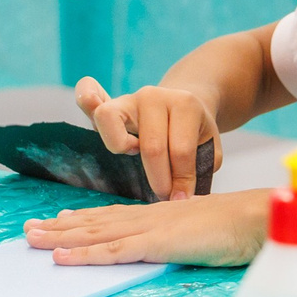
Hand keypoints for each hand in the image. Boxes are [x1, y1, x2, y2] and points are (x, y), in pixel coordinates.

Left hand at [25, 190, 270, 266]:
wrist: (259, 217)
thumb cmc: (242, 226)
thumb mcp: (207, 232)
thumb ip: (189, 237)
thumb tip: (183, 244)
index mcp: (162, 215)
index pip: (116, 216)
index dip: (86, 218)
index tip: (61, 219)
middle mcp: (150, 217)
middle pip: (97, 222)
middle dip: (61, 226)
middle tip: (30, 229)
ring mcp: (151, 229)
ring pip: (97, 233)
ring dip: (62, 237)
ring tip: (33, 239)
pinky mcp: (156, 244)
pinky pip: (114, 252)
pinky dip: (86, 254)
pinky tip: (63, 258)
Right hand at [74, 78, 218, 200]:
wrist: (186, 104)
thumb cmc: (195, 133)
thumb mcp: (209, 147)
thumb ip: (198, 169)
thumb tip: (180, 198)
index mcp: (185, 104)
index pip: (181, 150)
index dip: (182, 181)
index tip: (182, 200)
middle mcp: (154, 96)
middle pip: (151, 145)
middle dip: (159, 179)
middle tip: (164, 196)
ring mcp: (129, 98)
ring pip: (111, 121)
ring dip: (121, 148)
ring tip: (134, 157)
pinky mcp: (109, 104)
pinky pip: (90, 97)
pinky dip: (87, 97)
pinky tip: (90, 102)